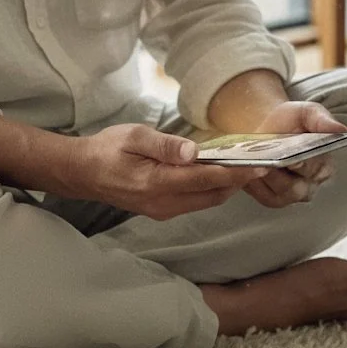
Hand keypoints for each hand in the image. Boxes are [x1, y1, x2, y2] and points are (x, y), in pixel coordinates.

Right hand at [61, 123, 267, 220]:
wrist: (84, 172)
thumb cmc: (109, 148)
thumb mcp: (134, 136)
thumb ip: (165, 146)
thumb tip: (194, 152)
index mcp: (157, 183)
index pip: (206, 180)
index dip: (235, 174)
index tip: (260, 165)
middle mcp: (163, 203)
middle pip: (212, 195)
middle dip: (238, 182)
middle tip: (262, 162)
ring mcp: (164, 211)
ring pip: (207, 201)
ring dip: (227, 187)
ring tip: (247, 166)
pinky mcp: (163, 211)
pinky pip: (196, 202)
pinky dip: (212, 190)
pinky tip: (220, 174)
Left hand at [243, 101, 346, 208]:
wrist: (266, 131)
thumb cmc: (289, 123)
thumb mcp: (304, 113)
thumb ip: (321, 119)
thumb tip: (341, 129)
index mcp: (324, 164)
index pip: (316, 168)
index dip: (304, 164)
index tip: (293, 160)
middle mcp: (311, 184)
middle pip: (297, 186)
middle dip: (281, 175)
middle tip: (268, 163)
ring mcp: (292, 194)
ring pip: (281, 193)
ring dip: (267, 179)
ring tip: (255, 166)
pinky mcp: (273, 199)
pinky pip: (266, 197)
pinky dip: (256, 186)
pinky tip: (248, 173)